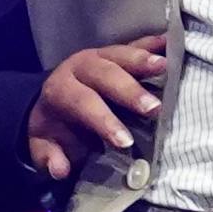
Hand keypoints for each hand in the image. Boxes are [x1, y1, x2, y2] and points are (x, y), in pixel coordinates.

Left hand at [25, 34, 169, 186]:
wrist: (51, 101)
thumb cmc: (54, 126)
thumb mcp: (43, 144)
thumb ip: (48, 156)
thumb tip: (60, 168)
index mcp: (60, 90)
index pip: (81, 102)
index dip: (103, 121)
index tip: (125, 141)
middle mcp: (79, 67)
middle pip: (104, 74)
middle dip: (129, 91)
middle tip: (154, 109)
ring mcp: (99, 55)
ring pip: (120, 54)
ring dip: (143, 60)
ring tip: (166, 67)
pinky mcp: (116, 52)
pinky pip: (135, 44)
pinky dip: (152, 44)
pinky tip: (170, 43)